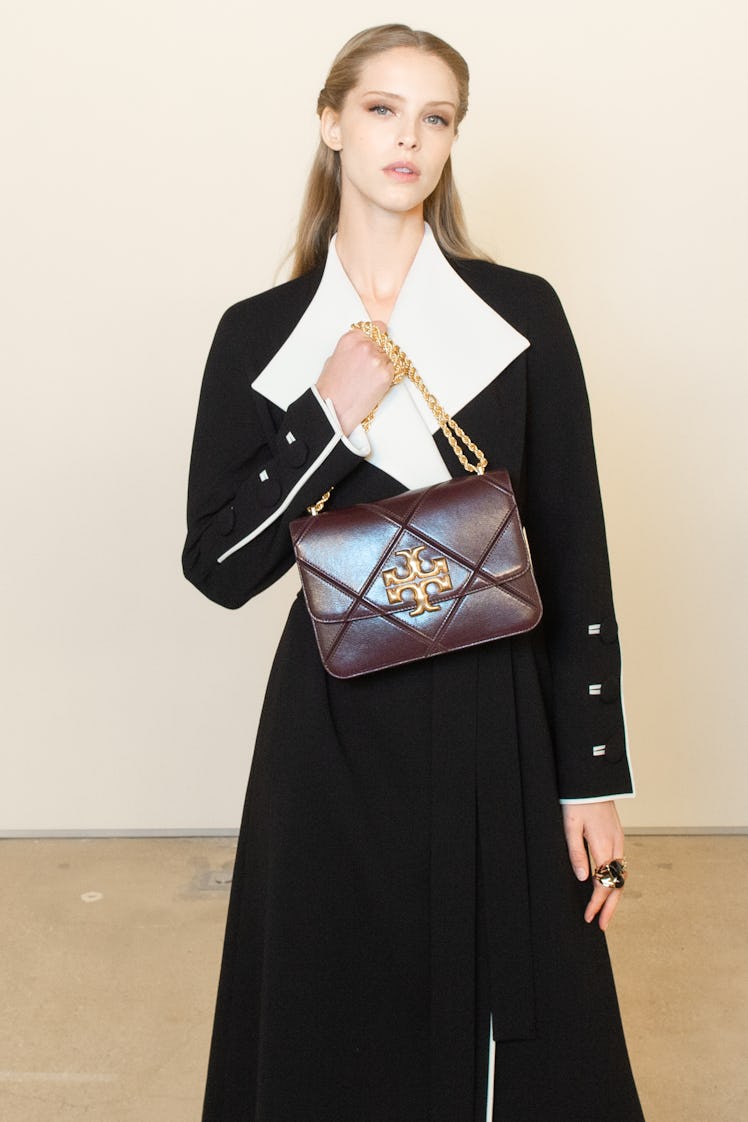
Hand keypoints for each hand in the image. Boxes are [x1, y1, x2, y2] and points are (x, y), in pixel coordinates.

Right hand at [315, 321, 394, 435]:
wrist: (333, 408)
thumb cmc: (331, 388)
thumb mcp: (336, 357)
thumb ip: (353, 348)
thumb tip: (365, 347)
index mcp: (352, 338)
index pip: (377, 328)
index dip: (379, 337)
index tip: (379, 343)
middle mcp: (366, 346)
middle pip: (385, 343)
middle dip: (381, 353)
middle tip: (371, 367)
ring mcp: (377, 360)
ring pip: (391, 357)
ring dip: (384, 366)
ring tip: (369, 379)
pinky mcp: (386, 374)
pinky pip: (394, 371)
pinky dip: (387, 377)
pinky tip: (374, 385)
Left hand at [561, 800, 625, 930]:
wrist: (591, 780)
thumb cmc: (577, 801)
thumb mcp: (570, 826)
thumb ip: (576, 853)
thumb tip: (582, 879)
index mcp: (603, 845)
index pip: (603, 884)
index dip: (596, 904)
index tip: (589, 917)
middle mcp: (615, 845)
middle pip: (617, 885)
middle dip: (610, 907)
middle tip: (602, 925)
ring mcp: (619, 840)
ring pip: (620, 875)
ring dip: (614, 895)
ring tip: (605, 911)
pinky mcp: (618, 835)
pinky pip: (620, 864)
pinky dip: (615, 880)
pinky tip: (608, 885)